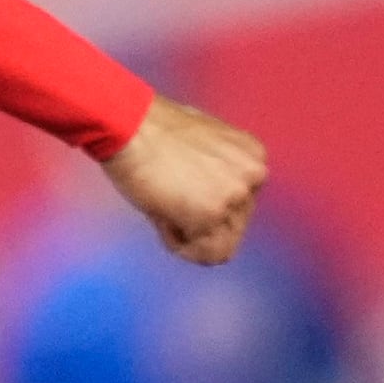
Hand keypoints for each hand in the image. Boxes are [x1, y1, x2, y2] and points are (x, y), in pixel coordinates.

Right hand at [100, 95, 266, 264]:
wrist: (129, 127)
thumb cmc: (152, 131)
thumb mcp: (200, 145)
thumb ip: (215, 172)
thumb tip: (204, 197)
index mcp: (253, 156)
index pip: (241, 204)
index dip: (207, 208)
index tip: (182, 198)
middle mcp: (254, 176)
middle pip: (234, 226)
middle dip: (201, 225)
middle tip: (168, 206)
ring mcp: (235, 197)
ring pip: (221, 244)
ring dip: (191, 235)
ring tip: (164, 209)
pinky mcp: (211, 215)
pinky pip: (205, 254)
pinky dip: (182, 247)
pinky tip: (162, 221)